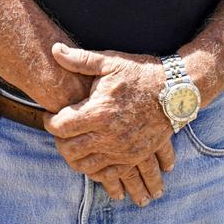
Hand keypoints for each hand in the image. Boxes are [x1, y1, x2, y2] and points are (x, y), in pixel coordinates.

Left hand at [43, 43, 173, 204]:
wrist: (174, 91)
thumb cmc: (140, 74)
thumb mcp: (110, 62)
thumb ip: (80, 59)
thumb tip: (55, 49)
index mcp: (99, 112)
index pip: (61, 127)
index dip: (49, 121)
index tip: (50, 115)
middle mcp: (108, 136)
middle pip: (69, 150)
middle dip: (59, 141)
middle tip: (60, 131)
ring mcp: (122, 151)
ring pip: (86, 167)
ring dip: (74, 158)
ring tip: (73, 144)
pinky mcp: (133, 158)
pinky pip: (107, 175)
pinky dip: (95, 171)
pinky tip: (92, 160)